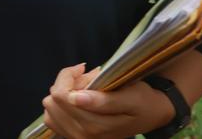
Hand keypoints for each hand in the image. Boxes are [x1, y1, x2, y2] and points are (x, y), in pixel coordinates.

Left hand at [42, 63, 174, 138]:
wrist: (151, 115)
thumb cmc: (142, 101)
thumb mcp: (130, 97)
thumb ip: (103, 100)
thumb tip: (75, 98)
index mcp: (96, 126)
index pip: (62, 95)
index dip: (69, 76)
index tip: (84, 69)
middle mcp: (83, 136)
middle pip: (53, 101)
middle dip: (67, 84)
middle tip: (87, 78)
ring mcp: (76, 138)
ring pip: (50, 108)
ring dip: (63, 94)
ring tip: (83, 89)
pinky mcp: (72, 136)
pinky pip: (51, 118)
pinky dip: (60, 105)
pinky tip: (76, 99)